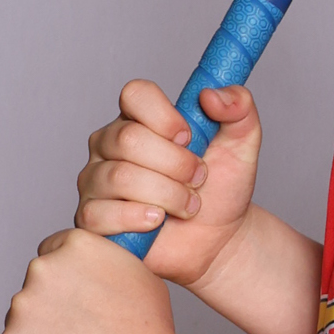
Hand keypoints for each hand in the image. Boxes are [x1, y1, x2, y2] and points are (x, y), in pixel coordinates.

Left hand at [0, 228, 177, 333]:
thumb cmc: (149, 333)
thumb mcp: (140, 275)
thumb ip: (109, 263)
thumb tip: (97, 270)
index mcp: (75, 245)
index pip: (52, 253)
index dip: (66, 279)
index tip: (75, 299)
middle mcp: (42, 269)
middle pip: (34, 286)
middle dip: (50, 307)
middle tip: (79, 333)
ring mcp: (21, 307)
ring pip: (20, 320)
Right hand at [76, 80, 262, 290]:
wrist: (219, 239)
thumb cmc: (222, 189)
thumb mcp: (242, 144)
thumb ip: (239, 108)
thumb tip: (212, 95)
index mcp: (139, 118)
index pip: (135, 94)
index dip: (165, 117)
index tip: (190, 138)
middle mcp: (109, 144)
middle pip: (129, 139)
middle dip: (176, 164)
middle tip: (199, 179)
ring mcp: (96, 180)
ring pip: (120, 177)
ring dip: (168, 195)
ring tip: (189, 205)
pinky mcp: (92, 217)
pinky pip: (100, 213)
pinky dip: (138, 218)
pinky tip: (159, 221)